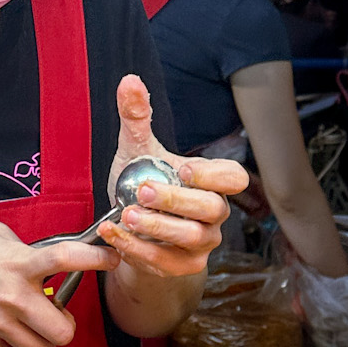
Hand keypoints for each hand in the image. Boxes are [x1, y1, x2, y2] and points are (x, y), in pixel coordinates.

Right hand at [0, 221, 114, 346]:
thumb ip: (25, 247)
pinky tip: (5, 338)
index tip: (113, 258)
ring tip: (29, 328)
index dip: (96, 259)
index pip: (67, 258)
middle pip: (63, 331)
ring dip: (41, 342)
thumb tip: (45, 259)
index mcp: (18, 262)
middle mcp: (12, 295)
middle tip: (54, 316)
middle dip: (64, 326)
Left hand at [103, 76, 249, 280]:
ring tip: (126, 216)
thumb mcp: (138, 150)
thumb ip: (136, 117)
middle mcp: (214, 214)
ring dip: (158, 227)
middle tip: (143, 192)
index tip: (185, 170)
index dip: (214, 176)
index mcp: (212, 183)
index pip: (233, 178)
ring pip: (192, 238)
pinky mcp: (183, 266)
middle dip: (177, 201)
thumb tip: (129, 80)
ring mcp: (202, 243)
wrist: (131, 229)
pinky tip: (114, 235)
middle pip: (212, 209)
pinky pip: (167, 261)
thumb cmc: (142, 183)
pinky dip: (138, 249)